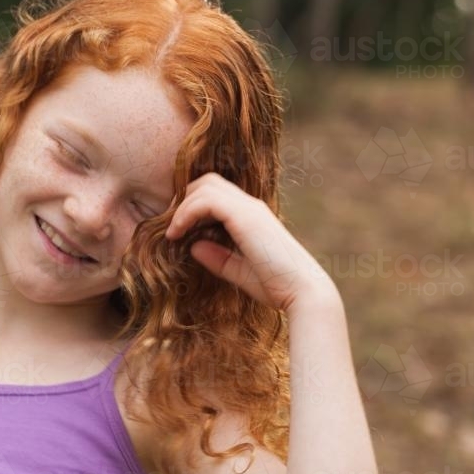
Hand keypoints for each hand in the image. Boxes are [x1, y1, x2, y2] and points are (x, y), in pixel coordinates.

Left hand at [164, 172, 338, 313]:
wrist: (303, 292)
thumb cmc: (276, 285)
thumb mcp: (239, 271)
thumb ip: (217, 258)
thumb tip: (193, 246)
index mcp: (251, 216)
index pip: (215, 192)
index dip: (190, 204)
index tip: (176, 230)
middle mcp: (250, 206)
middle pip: (207, 181)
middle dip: (183, 199)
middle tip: (171, 226)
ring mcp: (249, 208)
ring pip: (204, 185)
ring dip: (181, 206)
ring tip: (172, 232)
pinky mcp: (245, 216)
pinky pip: (206, 200)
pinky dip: (185, 213)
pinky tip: (176, 234)